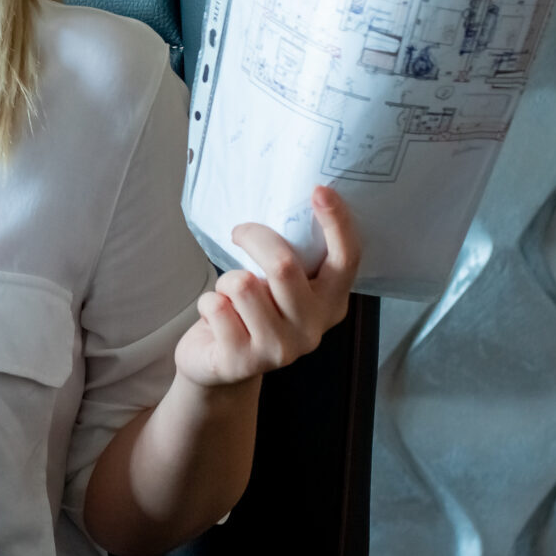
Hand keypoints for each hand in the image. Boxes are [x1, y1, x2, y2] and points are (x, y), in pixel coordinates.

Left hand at [172, 187, 360, 390]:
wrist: (219, 366)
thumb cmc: (251, 313)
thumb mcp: (281, 288)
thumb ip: (292, 260)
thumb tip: (283, 206)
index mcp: (331, 302)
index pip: (347, 258)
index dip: (337, 222)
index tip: (319, 189)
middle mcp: (312, 329)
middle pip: (284, 265)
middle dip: (254, 237)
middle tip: (240, 232)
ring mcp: (280, 350)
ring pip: (243, 284)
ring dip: (226, 280)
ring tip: (231, 297)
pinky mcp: (242, 361)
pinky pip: (215, 305)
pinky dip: (208, 302)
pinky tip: (217, 320)